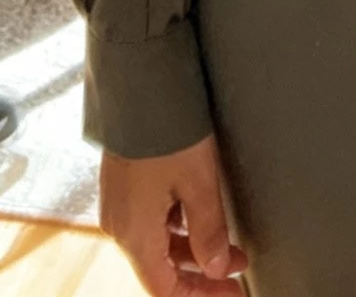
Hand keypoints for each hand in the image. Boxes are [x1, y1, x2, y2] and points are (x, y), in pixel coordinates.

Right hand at [99, 135, 247, 293]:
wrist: (137, 80)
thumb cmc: (167, 128)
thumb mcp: (199, 181)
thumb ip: (208, 230)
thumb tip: (216, 268)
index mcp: (134, 233)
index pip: (164, 288)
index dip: (199, 296)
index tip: (231, 293)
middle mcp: (119, 223)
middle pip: (161, 267)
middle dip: (201, 273)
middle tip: (237, 270)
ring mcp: (118, 202)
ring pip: (157, 242)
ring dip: (192, 248)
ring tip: (229, 245)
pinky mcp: (123, 183)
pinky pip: (150, 220)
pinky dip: (177, 227)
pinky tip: (201, 217)